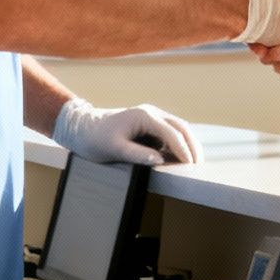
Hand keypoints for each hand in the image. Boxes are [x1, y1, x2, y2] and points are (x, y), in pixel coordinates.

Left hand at [51, 99, 201, 166]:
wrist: (81, 128)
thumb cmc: (95, 139)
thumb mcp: (114, 149)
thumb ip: (137, 155)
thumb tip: (160, 160)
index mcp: (145, 116)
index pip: (172, 133)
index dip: (183, 150)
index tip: (191, 166)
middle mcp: (151, 113)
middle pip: (181, 127)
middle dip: (192, 146)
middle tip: (198, 165)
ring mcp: (151, 117)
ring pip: (177, 129)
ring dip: (187, 144)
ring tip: (193, 164)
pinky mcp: (148, 125)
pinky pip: (168, 133)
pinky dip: (177, 144)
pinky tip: (178, 159)